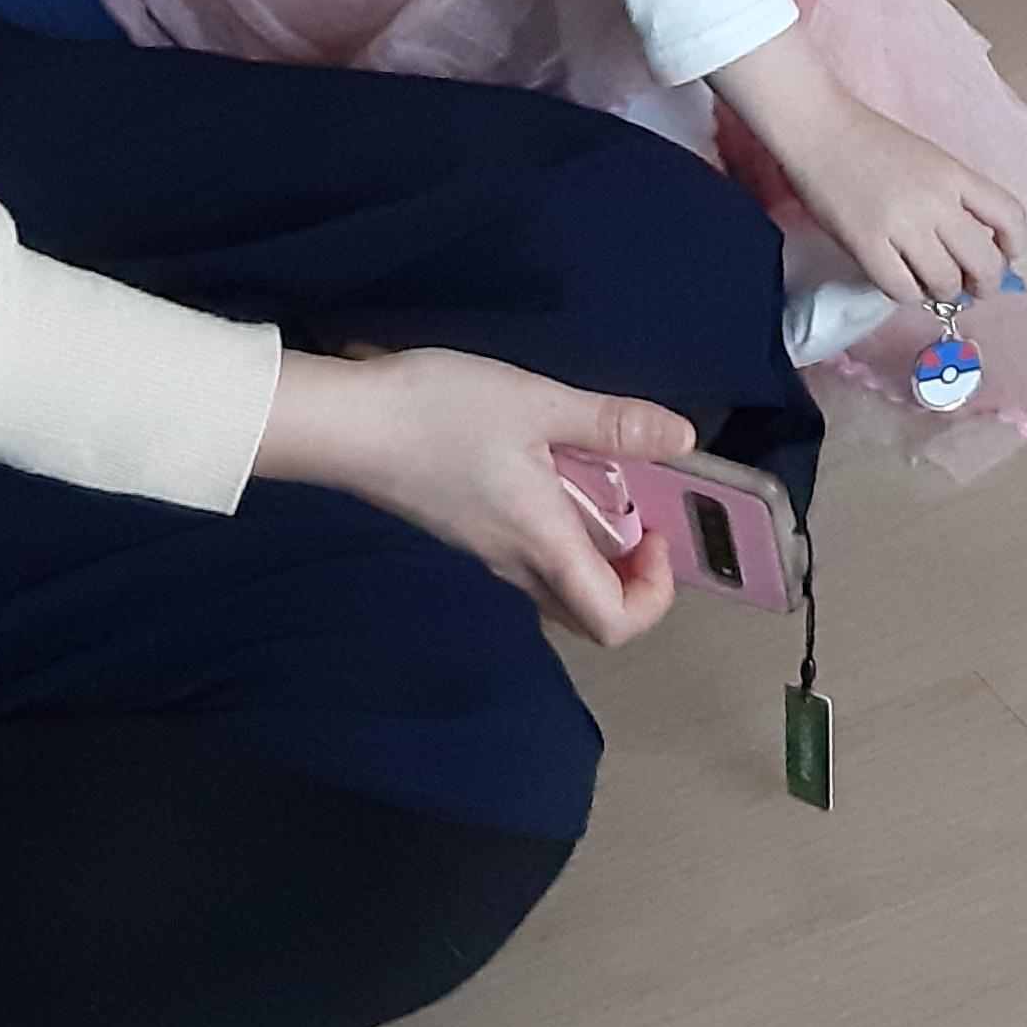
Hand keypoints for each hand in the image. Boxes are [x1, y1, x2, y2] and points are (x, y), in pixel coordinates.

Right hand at [254, 349, 694, 648]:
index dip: (655, 595)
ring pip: (555, 584)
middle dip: (630, 582)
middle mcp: (513, 563)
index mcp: (541, 543)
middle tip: (637, 519)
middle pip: (587, 615)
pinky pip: (525, 554)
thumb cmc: (437, 414)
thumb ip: (611, 422)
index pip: (614, 623)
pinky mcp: (461, 527)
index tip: (654, 532)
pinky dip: (555, 530)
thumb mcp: (536, 403)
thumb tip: (682, 437)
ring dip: (593, 554)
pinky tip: (548, 467)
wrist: (344, 422)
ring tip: (598, 484)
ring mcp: (482, 549)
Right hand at [718, 25, 1026, 309]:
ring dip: (942, 292)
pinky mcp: (866, 244)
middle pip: (984, 261)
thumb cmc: (871, 142)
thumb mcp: (929, 159)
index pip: (1010, 216)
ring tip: (930, 283)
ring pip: (944, 282)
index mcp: (954, 174)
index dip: (1015, 246)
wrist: (818, 127)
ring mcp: (901, 223)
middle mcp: (935, 200)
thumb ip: (954, 197)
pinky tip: (902, 281)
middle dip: (983, 284)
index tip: (1005, 256)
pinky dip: (908, 294)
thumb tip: (974, 247)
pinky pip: (902, 290)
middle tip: (970, 287)